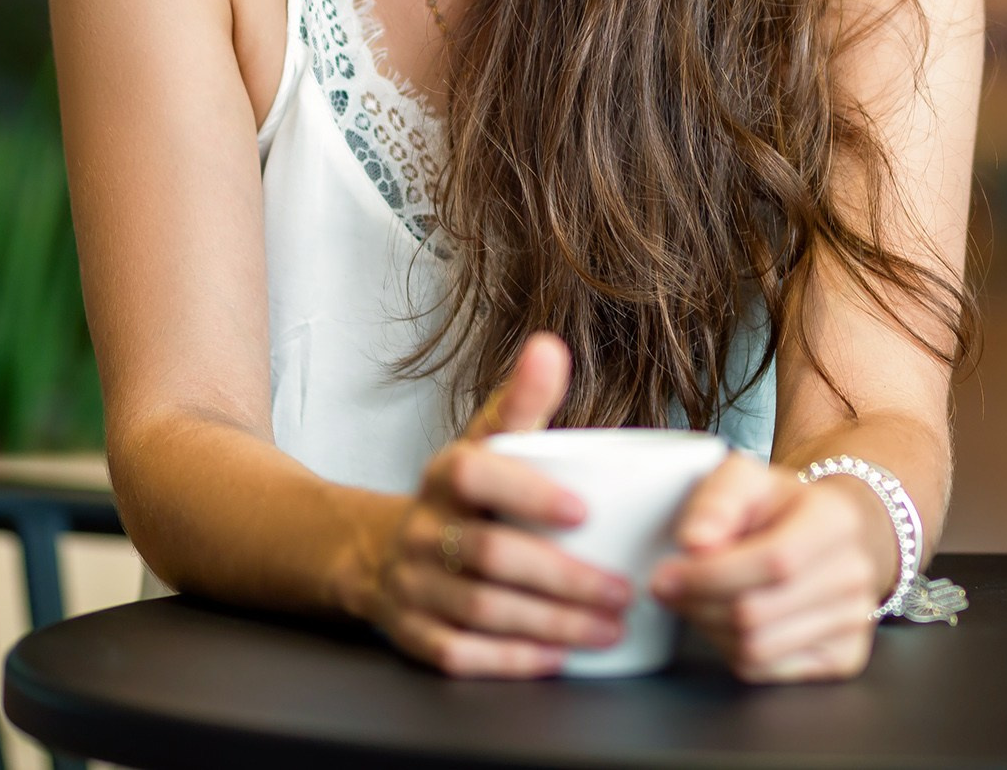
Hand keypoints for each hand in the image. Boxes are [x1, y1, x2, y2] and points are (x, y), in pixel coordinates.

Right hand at [362, 332, 634, 676]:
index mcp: (444, 475)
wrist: (383, 552)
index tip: (583, 511)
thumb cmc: (463, 496)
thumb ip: (523, 400)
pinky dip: (510, 659)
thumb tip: (550, 347)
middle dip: (562, 578)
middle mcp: (422, 529)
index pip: (476, 474)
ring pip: (480, 609)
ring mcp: (411, 584)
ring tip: (609, 627)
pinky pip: (458, 652)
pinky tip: (556, 657)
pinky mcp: (411, 633)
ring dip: (550, 623)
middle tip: (622, 591)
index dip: (527, 492)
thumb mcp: (487, 441)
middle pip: (489, 555)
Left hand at [649, 454, 894, 681]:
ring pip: (756, 649)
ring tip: (701, 601)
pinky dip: (733, 651)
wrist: (829, 536)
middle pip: (756, 613)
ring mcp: (856, 620)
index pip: (773, 561)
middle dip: (697, 604)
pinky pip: (766, 672)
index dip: (710, 575)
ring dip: (710, 629)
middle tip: (672, 588)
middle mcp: (855, 573)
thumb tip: (695, 542)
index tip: (667, 574)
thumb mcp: (744, 480)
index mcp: (836, 520)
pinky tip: (730, 621)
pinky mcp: (844, 657)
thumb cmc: (780, 509)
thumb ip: (716, 501)